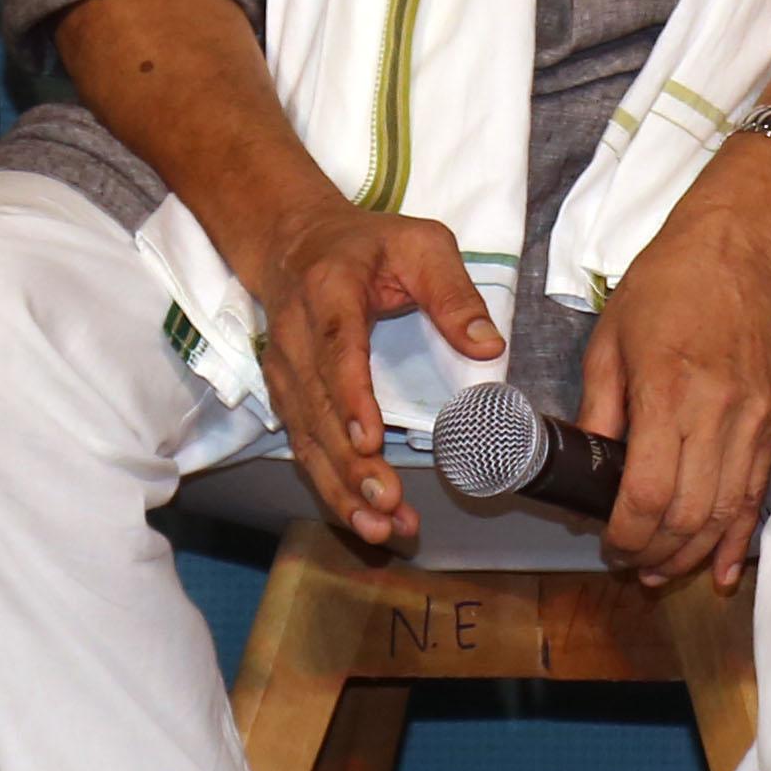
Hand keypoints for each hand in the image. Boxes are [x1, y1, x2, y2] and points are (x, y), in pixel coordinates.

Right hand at [212, 193, 500, 551]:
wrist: (293, 242)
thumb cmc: (368, 244)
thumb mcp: (422, 244)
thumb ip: (454, 292)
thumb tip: (487, 345)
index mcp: (330, 294)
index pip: (337, 350)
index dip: (349, 399)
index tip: (370, 442)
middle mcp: (295, 337)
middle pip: (318, 409)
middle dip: (350, 465)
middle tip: (387, 505)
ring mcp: (283, 370)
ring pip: (306, 439)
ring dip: (340, 489)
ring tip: (379, 528)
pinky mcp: (284, 395)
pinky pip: (303, 447)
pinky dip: (330, 487)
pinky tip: (362, 519)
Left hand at [579, 148, 770, 590]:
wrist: (741, 245)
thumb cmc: (669, 282)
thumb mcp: (611, 336)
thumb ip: (599, 405)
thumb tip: (587, 460)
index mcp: (667, 389)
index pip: (649, 491)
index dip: (625, 533)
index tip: (607, 545)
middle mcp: (717, 411)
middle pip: (689, 514)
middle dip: (655, 552)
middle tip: (628, 563)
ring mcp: (752, 419)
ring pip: (725, 513)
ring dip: (692, 552)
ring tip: (662, 569)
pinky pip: (757, 493)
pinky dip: (737, 537)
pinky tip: (719, 567)